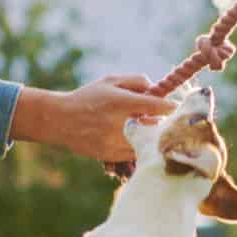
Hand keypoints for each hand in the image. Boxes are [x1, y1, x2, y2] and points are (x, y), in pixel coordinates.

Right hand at [8, 75, 175, 162]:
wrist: (60, 120)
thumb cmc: (89, 97)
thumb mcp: (111, 81)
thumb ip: (137, 81)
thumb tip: (157, 89)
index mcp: (121, 102)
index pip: (157, 106)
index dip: (170, 107)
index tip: (176, 107)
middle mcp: (119, 123)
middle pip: (156, 127)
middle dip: (162, 122)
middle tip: (162, 119)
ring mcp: (115, 142)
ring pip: (146, 143)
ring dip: (151, 136)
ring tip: (146, 129)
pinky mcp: (111, 155)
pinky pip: (135, 153)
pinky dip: (139, 146)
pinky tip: (134, 139)